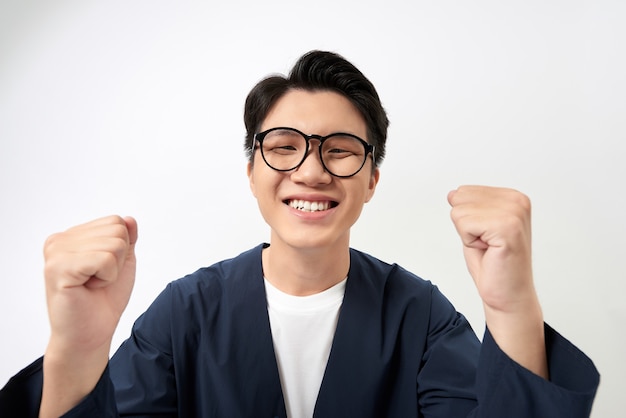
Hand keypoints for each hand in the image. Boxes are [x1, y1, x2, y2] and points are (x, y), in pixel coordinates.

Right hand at [44, 215, 137, 353]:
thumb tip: (129, 219)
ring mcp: (56, 252)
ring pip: (114, 244)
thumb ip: (126, 239)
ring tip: (92, 284)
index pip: (116, 221)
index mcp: (72, 235)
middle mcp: (60, 240)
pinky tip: (88, 288)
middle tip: (97, 280)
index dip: (121, 250)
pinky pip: (105, 259)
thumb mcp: (122, 263)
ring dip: (112, 270)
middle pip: (117, 230)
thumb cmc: (103, 300)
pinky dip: (106, 277)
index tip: (103, 270)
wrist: (90, 334)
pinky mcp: (59, 268)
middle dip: (118, 259)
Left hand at [448, 186, 547, 377]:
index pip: (464, 192)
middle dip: (466, 226)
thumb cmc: (494, 265)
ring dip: (468, 235)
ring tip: (489, 249)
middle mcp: (517, 201)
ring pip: (459, 211)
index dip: (467, 219)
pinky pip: (464, 224)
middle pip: (460, 198)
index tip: (486, 236)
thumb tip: (453, 193)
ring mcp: (514, 212)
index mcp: (512, 197)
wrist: (507, 295)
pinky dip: (470, 242)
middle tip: (487, 244)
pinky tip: (489, 252)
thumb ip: (467, 207)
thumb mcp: (474, 227)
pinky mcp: (507, 226)